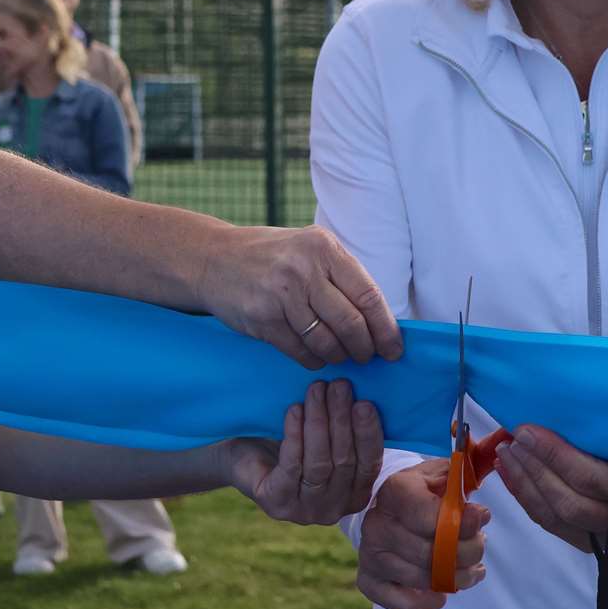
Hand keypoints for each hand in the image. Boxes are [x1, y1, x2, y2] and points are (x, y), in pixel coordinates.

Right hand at [199, 224, 402, 368]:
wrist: (213, 259)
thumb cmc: (271, 257)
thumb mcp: (309, 250)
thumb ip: (341, 276)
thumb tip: (380, 319)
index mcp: (324, 248)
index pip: (368, 295)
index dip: (386, 327)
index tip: (394, 348)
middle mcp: (304, 268)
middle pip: (351, 322)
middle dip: (365, 347)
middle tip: (368, 357)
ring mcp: (281, 294)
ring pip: (326, 341)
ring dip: (339, 356)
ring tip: (341, 357)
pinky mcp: (262, 319)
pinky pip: (300, 351)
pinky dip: (314, 360)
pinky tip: (316, 357)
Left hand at [226, 379, 382, 524]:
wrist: (242, 453)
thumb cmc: (291, 440)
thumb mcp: (325, 435)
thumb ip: (347, 427)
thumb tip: (367, 394)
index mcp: (353, 496)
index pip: (368, 466)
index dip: (369, 434)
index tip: (364, 403)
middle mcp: (333, 510)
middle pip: (344, 462)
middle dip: (342, 419)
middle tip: (340, 386)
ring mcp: (305, 512)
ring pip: (319, 463)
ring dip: (319, 421)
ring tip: (317, 390)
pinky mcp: (277, 504)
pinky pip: (292, 466)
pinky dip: (295, 435)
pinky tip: (295, 409)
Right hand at [357, 461, 489, 608]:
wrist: (390, 506)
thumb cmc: (422, 491)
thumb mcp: (440, 476)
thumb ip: (460, 486)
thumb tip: (480, 515)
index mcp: (394, 491)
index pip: (427, 515)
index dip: (461, 522)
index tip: (483, 517)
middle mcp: (377, 524)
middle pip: (430, 553)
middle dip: (468, 552)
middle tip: (480, 544)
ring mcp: (370, 555)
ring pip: (424, 579)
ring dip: (458, 578)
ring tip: (472, 568)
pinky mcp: (369, 581)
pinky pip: (404, 604)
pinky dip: (429, 603)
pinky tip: (442, 590)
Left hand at [494, 424, 607, 552]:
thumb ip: (591, 429)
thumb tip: (539, 409)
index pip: (592, 478)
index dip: (555, 455)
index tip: (528, 431)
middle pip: (570, 503)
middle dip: (535, 469)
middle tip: (513, 440)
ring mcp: (607, 537)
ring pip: (554, 515)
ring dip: (523, 481)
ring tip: (504, 453)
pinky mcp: (584, 542)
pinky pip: (546, 521)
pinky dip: (523, 494)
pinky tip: (507, 471)